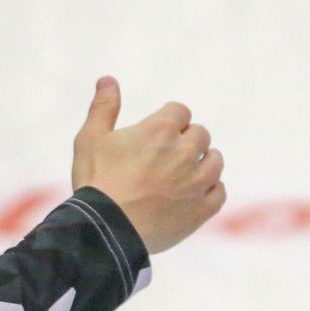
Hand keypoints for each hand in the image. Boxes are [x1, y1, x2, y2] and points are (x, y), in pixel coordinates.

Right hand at [71, 78, 225, 252]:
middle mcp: (185, 151)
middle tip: (163, 158)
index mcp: (161, 129)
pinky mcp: (202, 209)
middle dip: (185, 141)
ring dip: (202, 163)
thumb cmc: (95, 182)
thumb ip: (103, 107)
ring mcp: (197, 182)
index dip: (167, 122)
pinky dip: (210, 190)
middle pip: (200, 134)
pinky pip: (219, 192)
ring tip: (180, 175)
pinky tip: (192, 194)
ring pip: (215, 161)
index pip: (180, 111)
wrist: (105, 231)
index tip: (154, 136)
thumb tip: (108, 79)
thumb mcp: (90, 139)